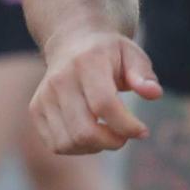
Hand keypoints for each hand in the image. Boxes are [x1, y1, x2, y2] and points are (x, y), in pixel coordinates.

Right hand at [30, 30, 161, 154]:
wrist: (72, 41)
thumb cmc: (109, 53)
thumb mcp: (132, 55)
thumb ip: (143, 75)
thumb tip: (153, 93)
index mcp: (86, 63)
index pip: (104, 104)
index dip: (126, 125)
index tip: (143, 131)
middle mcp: (60, 79)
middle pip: (84, 130)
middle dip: (112, 142)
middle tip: (124, 136)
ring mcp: (43, 95)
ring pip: (69, 142)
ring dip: (94, 147)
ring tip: (107, 134)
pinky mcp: (36, 109)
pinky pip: (56, 145)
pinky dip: (77, 148)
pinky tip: (89, 135)